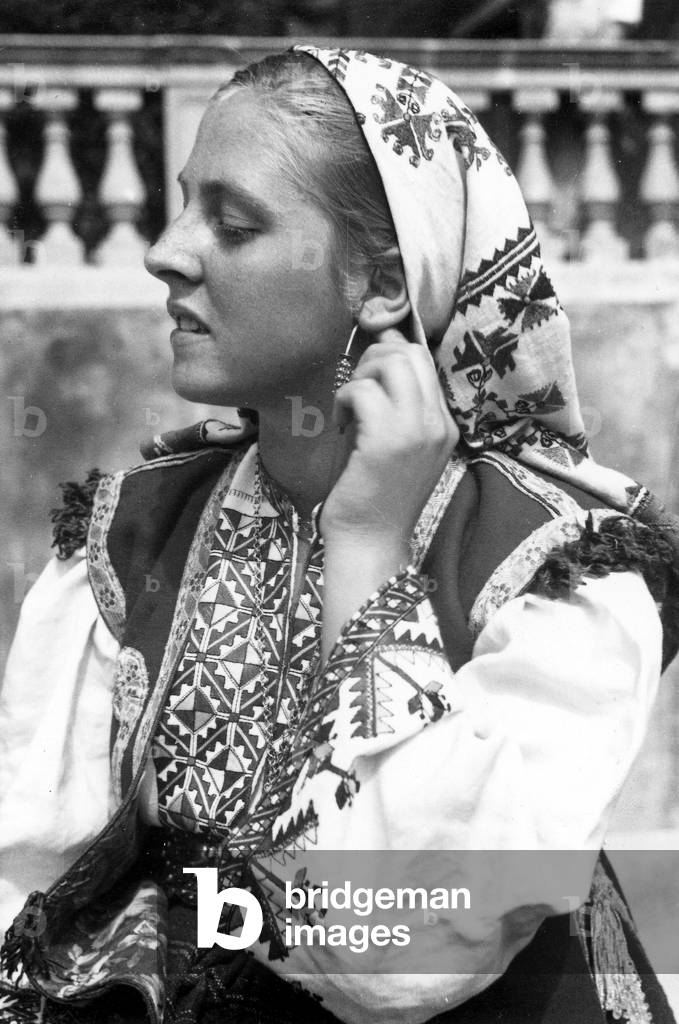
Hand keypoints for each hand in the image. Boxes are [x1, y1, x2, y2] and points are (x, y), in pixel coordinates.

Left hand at [320, 329, 458, 545]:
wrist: (371, 542)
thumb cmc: (375, 495)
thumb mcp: (394, 444)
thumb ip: (394, 404)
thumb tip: (380, 350)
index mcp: (444, 425)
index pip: (425, 362)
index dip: (390, 354)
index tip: (365, 374)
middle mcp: (438, 424)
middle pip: (411, 353)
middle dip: (375, 358)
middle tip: (356, 390)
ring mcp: (418, 431)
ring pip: (393, 362)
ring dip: (361, 375)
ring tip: (349, 406)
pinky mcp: (388, 440)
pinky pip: (363, 390)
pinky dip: (344, 398)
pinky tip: (340, 424)